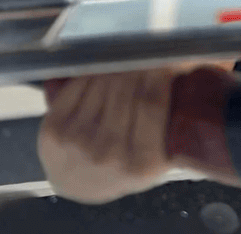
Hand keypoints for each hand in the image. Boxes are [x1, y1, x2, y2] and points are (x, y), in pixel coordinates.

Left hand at [38, 70, 175, 203]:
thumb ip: (175, 117)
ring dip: (118, 67)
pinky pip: (79, 85)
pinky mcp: (53, 131)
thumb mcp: (159, 152)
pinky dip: (93, 72)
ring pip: (105, 83)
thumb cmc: (126, 162)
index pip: (152, 102)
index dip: (159, 73)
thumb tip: (187, 65)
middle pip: (129, 89)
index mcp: (141, 163)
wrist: (82, 184)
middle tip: (147, 56)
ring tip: (127, 65)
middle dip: (140, 66)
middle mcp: (108, 154)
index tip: (165, 59)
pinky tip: (102, 73)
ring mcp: (77, 142)